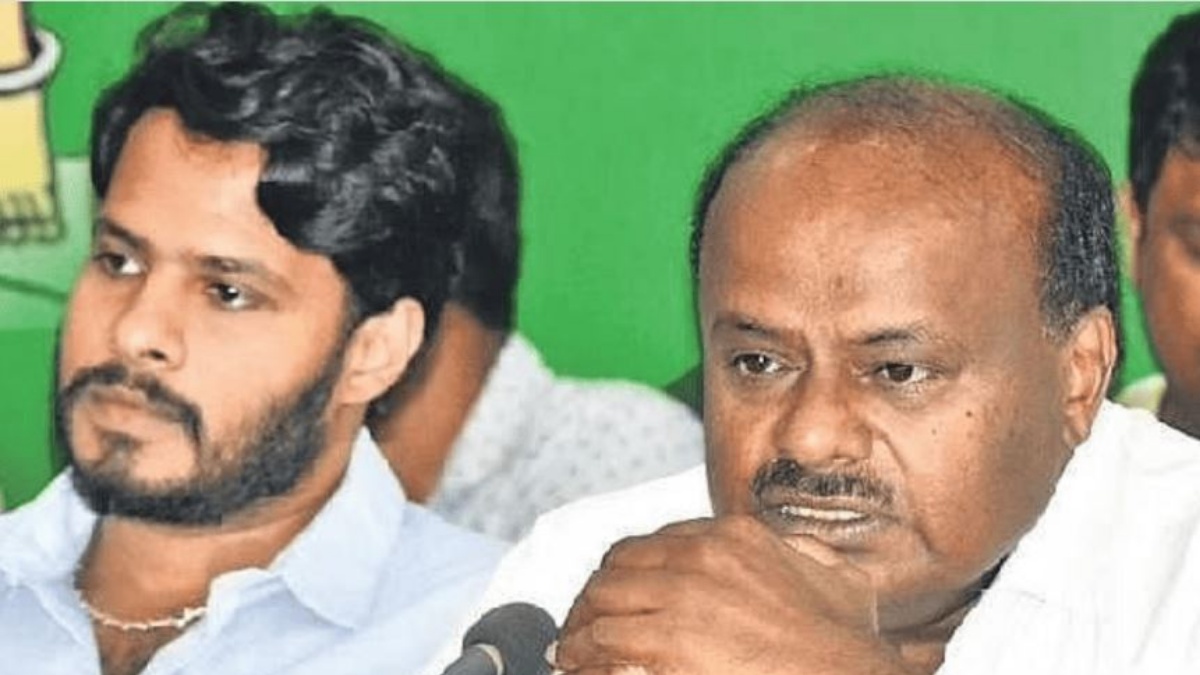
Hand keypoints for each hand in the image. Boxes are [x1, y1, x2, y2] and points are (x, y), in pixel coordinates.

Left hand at [554, 516, 913, 674]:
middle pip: (619, 566)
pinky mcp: (670, 638)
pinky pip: (603, 639)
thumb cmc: (847, 645)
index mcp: (735, 537)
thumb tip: (800, 551)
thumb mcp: (838, 581)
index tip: (617, 594)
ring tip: (569, 650)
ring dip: (580, 626)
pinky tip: (574, 665)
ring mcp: (684, 594)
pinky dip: (581, 653)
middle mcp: (703, 555)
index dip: (627, 571)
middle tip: (583, 624)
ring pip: (602, 599)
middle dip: (596, 596)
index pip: (655, 542)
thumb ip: (808, 557)